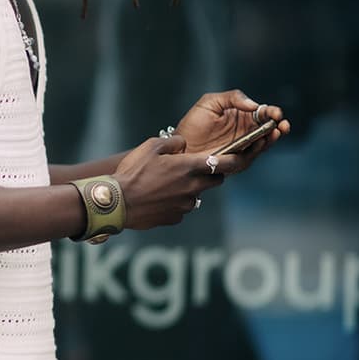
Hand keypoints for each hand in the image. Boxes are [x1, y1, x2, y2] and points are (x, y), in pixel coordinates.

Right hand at [115, 133, 252, 229]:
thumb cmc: (132, 172)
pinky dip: (176, 203)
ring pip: (197, 195)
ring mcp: (185, 205)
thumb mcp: (150, 147)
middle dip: (211, 174)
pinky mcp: (175, 218)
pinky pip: (182, 208)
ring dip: (190, 189)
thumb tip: (182, 143)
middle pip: (216, 180)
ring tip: (167, 185)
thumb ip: (172, 142)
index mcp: (189, 167)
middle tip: (194, 169)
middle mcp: (192, 187)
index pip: (223, 163)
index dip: (235, 160)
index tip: (241, 157)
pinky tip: (158, 198)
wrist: (117, 203)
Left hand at [174, 89, 290, 155]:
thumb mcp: (210, 102)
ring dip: (271, 138)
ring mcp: (242, 148)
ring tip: (275, 132)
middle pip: (268, 129)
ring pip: (263, 144)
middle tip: (283, 125)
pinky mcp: (235, 161)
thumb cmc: (192, 123)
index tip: (276, 113)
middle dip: (279, 127)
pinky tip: (261, 142)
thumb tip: (254, 105)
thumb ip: (233, 97)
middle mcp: (245, 132)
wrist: (179, 146)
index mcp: (241, 116)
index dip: (271, 112)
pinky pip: (250, 157)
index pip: (262, 113)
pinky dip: (257, 150)